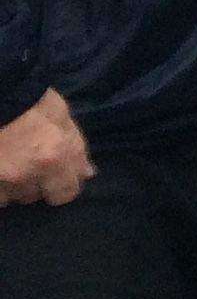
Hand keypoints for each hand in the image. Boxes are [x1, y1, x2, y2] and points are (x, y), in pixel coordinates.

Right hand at [0, 90, 91, 207]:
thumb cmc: (32, 101)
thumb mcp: (62, 119)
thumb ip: (76, 150)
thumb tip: (86, 173)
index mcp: (53, 158)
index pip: (64, 194)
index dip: (62, 187)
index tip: (56, 178)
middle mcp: (25, 174)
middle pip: (33, 195)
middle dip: (34, 184)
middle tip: (28, 164)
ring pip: (9, 197)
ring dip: (12, 186)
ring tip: (11, 163)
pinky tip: (1, 167)